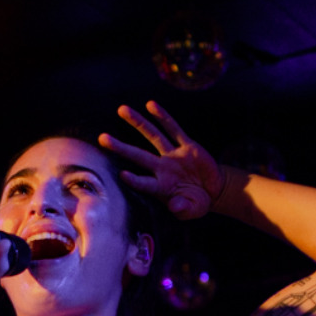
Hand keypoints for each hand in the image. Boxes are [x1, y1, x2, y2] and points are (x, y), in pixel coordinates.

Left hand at [99, 101, 225, 220]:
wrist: (213, 190)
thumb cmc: (196, 203)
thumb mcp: (191, 210)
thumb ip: (183, 209)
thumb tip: (175, 207)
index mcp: (162, 187)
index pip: (145, 183)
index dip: (135, 180)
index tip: (122, 174)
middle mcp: (163, 169)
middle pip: (138, 156)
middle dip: (121, 148)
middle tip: (102, 138)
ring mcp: (173, 156)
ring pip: (153, 136)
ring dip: (138, 123)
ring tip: (121, 109)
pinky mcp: (188, 147)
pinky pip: (174, 129)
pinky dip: (163, 117)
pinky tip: (150, 105)